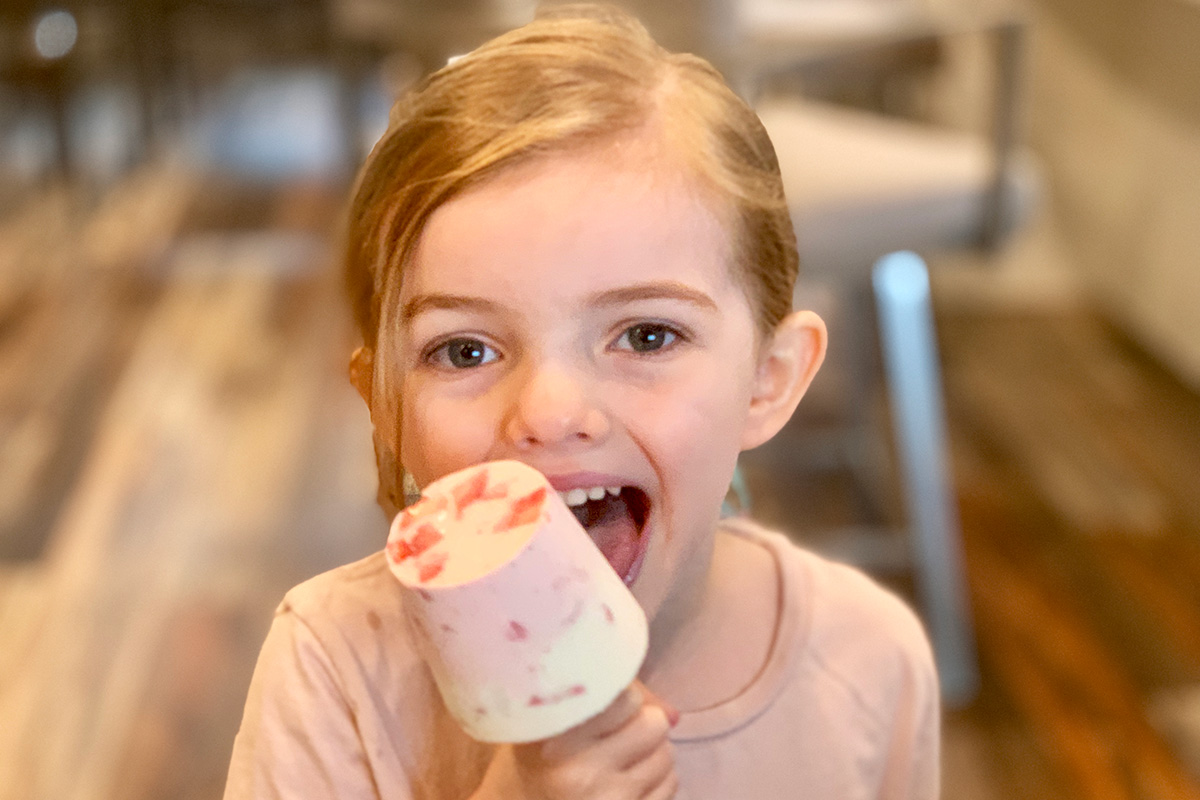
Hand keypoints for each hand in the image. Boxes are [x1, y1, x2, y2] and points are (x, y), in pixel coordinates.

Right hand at [472, 682, 678, 799]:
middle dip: (641, 724)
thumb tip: (673, 715)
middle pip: (653, 724)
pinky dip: (655, 781)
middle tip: (616, 733)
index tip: (603, 705)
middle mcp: (582, 772)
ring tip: (619, 759)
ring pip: (666, 756)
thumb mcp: (546, 722)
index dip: (620, 697)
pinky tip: (625, 783)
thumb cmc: (532, 762)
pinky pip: (670, 787)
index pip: (625, 697)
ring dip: (650, 753)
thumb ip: (604, 703)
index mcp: (556, 738)